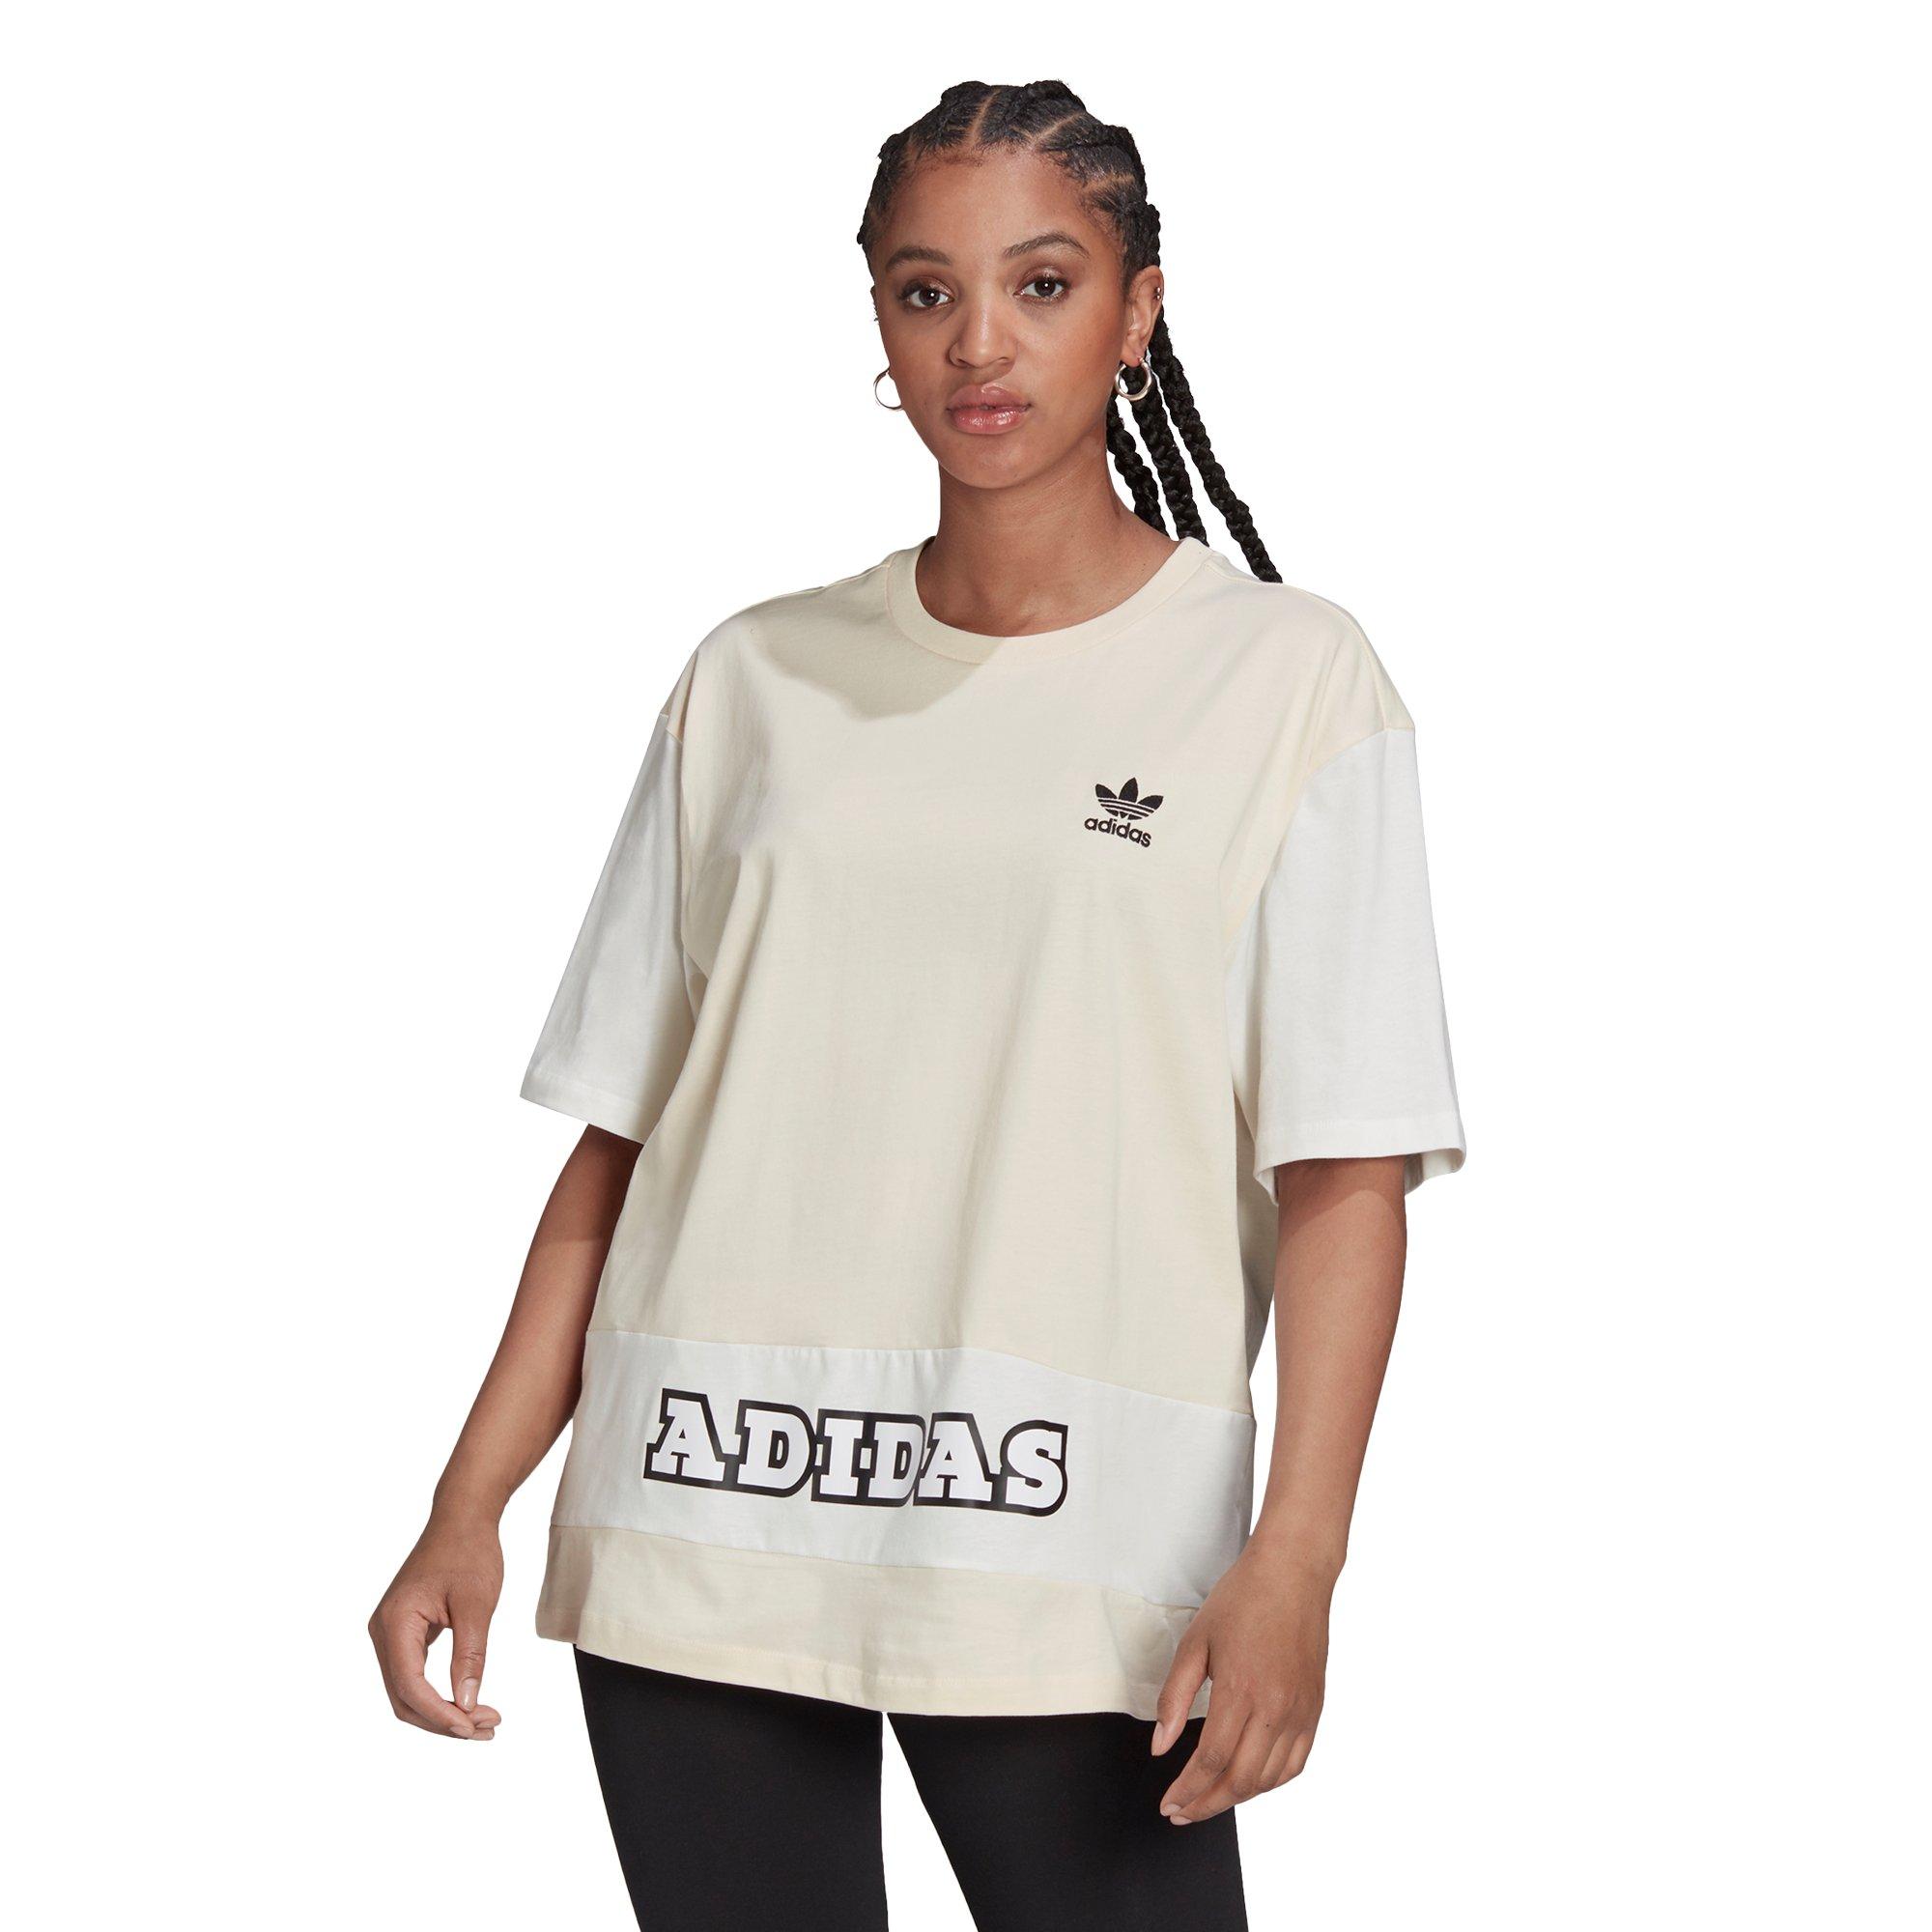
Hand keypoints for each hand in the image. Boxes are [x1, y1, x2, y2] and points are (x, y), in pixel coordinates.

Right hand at [369, 1509, 505, 1740]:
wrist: (462, 1517)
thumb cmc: (469, 1552)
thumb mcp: (476, 1605)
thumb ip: (470, 1655)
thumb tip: (467, 1704)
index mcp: (395, 1623)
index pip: (410, 1685)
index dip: (440, 1714)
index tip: (474, 1728)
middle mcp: (383, 1632)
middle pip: (404, 1697)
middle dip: (443, 1720)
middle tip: (488, 1730)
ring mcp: (390, 1633)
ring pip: (407, 1691)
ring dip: (442, 1711)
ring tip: (484, 1723)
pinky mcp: (403, 1633)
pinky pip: (414, 1675)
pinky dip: (438, 1694)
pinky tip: (467, 1703)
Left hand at [1148, 1539, 1333, 1822]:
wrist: (1293, 1573)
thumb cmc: (1242, 1599)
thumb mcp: (1195, 1641)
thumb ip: (1175, 1698)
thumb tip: (1161, 1744)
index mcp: (1241, 1690)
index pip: (1210, 1761)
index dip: (1186, 1790)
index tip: (1168, 1803)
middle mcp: (1275, 1708)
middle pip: (1240, 1780)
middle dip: (1207, 1804)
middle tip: (1182, 1811)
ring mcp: (1300, 1711)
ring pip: (1269, 1779)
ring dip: (1237, 1797)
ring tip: (1210, 1798)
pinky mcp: (1314, 1709)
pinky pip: (1296, 1763)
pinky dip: (1271, 1782)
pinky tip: (1250, 1780)